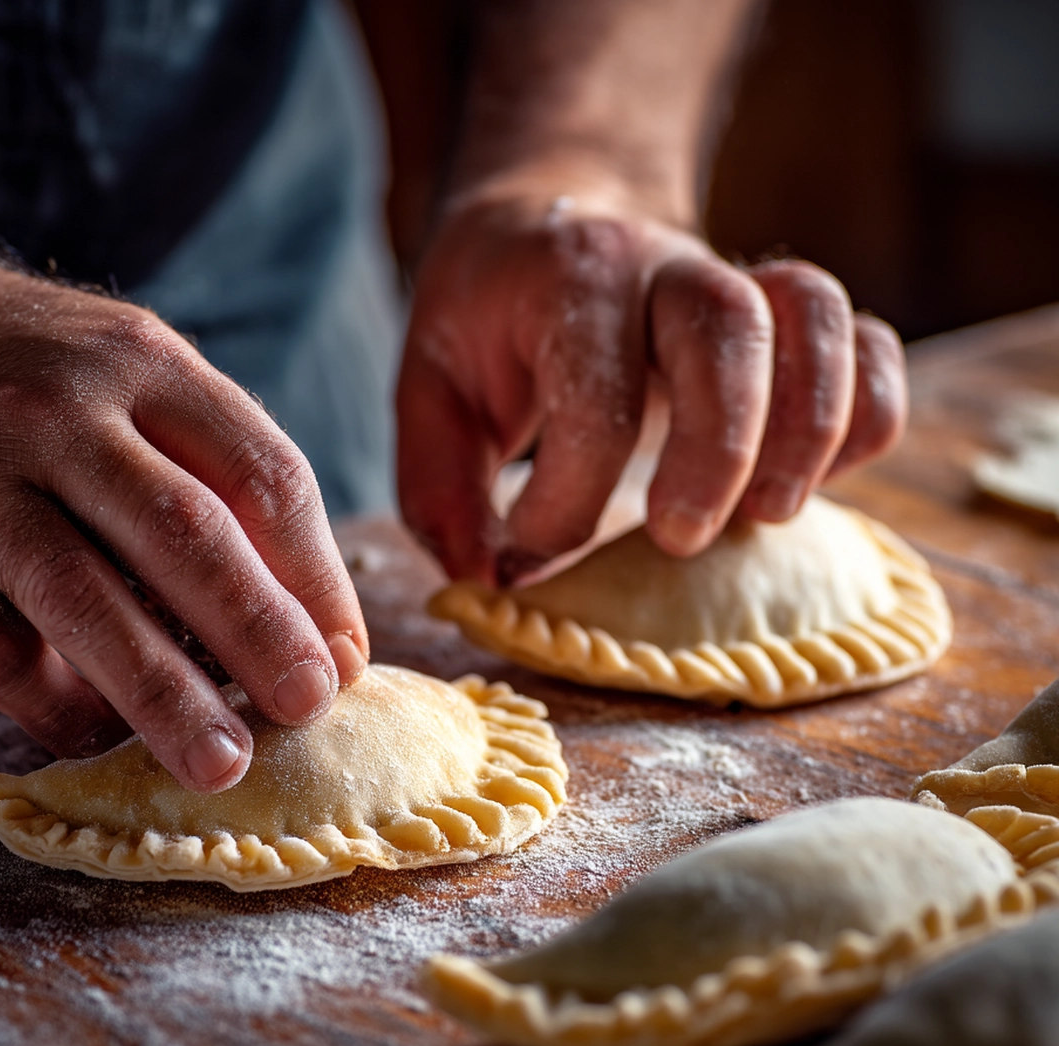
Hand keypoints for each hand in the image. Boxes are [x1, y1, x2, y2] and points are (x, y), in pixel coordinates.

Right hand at [0, 215, 367, 790]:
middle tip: (310, 709)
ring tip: (222, 762)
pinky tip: (99, 737)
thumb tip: (310, 620)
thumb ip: (215, 470)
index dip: (320, 577)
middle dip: (260, 633)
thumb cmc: (31, 372)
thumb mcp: (134, 376)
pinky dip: (49, 702)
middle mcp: (62, 413)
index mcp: (147, 365)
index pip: (266, 474)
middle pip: (187, 534)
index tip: (346, 656)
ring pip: (83, 596)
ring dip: (164, 692)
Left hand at [397, 189, 906, 585]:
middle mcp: (663, 266)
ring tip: (767, 516)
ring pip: (815, 315)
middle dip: (716, 450)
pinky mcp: (787, 318)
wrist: (554, 218)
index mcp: (568, 283)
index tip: (527, 550)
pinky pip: (866, 343)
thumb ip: (438, 484)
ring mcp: (739, 280)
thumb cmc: (491, 319)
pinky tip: (821, 478)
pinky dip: (867, 413)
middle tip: (678, 540)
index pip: (594, 396)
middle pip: (727, 328)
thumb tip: (486, 575)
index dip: (567, 501)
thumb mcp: (431, 390)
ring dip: (809, 428)